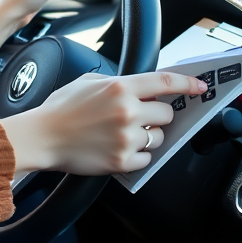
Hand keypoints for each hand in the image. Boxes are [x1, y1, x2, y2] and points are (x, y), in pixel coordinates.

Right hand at [2, 71, 209, 176]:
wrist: (41, 137)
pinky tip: (118, 148)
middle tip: (140, 117)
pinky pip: (147, 159)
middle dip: (157, 115)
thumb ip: (116, 82)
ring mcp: (126, 138)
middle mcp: (126, 111)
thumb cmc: (59, 109)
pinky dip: (137, 155)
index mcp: (119, 88)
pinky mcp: (122, 160)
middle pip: (166, 113)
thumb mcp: (87, 82)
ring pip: (158, 137)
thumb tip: (141, 86)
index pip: (166, 82)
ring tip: (122, 134)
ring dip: (147, 136)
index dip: (188, 84)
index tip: (200, 87)